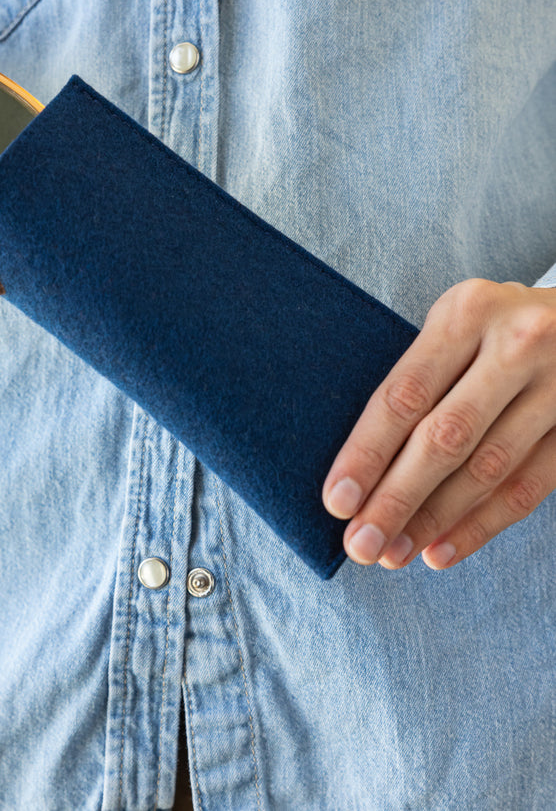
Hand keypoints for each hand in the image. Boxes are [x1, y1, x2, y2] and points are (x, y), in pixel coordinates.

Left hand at [323, 279, 555, 569]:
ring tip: (394, 553)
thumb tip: (359, 466)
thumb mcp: (458, 323)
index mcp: (467, 312)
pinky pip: (528, 487)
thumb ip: (421, 377)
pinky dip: (481, 524)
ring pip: (487, 469)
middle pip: (445, 437)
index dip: (368, 452)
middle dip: (396, 498)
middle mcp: (516, 344)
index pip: (405, 394)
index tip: (337, 500)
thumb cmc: (498, 325)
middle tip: (361, 544)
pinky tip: (441, 549)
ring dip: (434, 520)